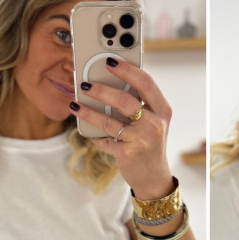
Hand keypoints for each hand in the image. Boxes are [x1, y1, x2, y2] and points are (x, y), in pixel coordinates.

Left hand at [71, 59, 173, 199]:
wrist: (154, 177)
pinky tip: (88, 130)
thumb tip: (110, 81)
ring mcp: (142, 140)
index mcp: (162, 110)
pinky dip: (94, 135)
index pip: (146, 83)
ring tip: (76, 105)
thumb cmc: (149, 143)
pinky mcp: (128, 154)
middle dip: (102, 90)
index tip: (110, 61)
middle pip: (125, 100)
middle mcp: (155, 124)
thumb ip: (140, 103)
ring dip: (88, 111)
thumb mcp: (152, 121)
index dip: (127, 70)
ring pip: (109, 121)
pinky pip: (105, 140)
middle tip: (85, 84)